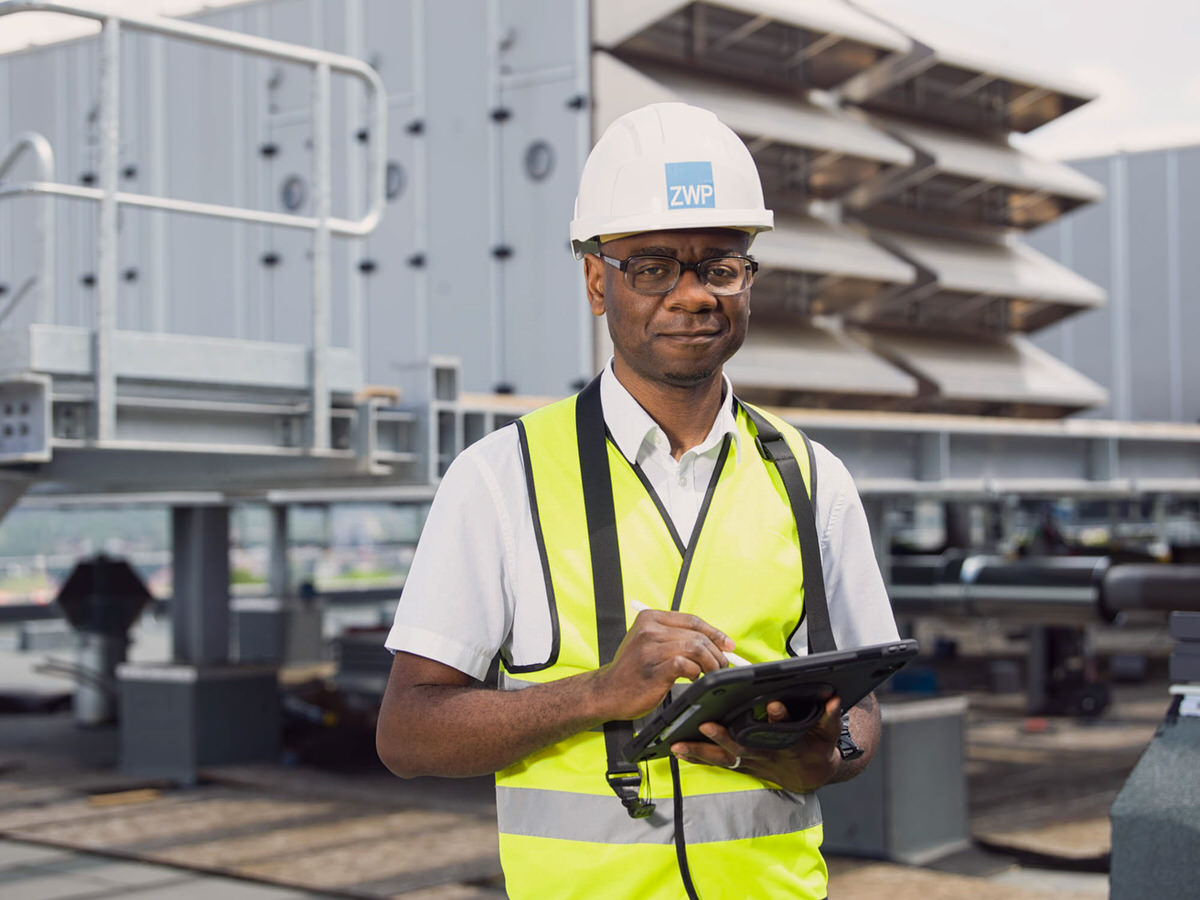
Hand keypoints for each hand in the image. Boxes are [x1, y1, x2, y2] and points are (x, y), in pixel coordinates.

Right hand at [590, 609, 734, 720]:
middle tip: (722, 665)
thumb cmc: (632, 670)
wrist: (608, 692)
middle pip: (697, 635)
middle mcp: (648, 630)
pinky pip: (686, 665)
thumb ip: (675, 638)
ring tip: (710, 672)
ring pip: (695, 648)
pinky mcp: (654, 669)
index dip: (714, 632)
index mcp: (649, 618)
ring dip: (710, 663)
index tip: (728, 645)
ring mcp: (649, 649)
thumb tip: (714, 642)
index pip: (692, 620)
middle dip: (716, 651)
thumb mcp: (649, 644)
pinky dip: (696, 672)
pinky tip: (692, 678)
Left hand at [669, 695, 842, 792]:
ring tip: (677, 745)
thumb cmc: (817, 749)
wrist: (811, 776)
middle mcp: (765, 755)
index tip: (775, 705)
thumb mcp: (828, 734)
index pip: (784, 729)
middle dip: (723, 738)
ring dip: (700, 753)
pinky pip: (717, 764)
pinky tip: (678, 752)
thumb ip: (830, 717)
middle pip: (743, 748)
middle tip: (705, 725)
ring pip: (723, 760)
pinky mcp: (740, 766)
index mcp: (787, 743)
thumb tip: (835, 698)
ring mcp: (750, 763)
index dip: (781, 718)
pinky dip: (698, 759)